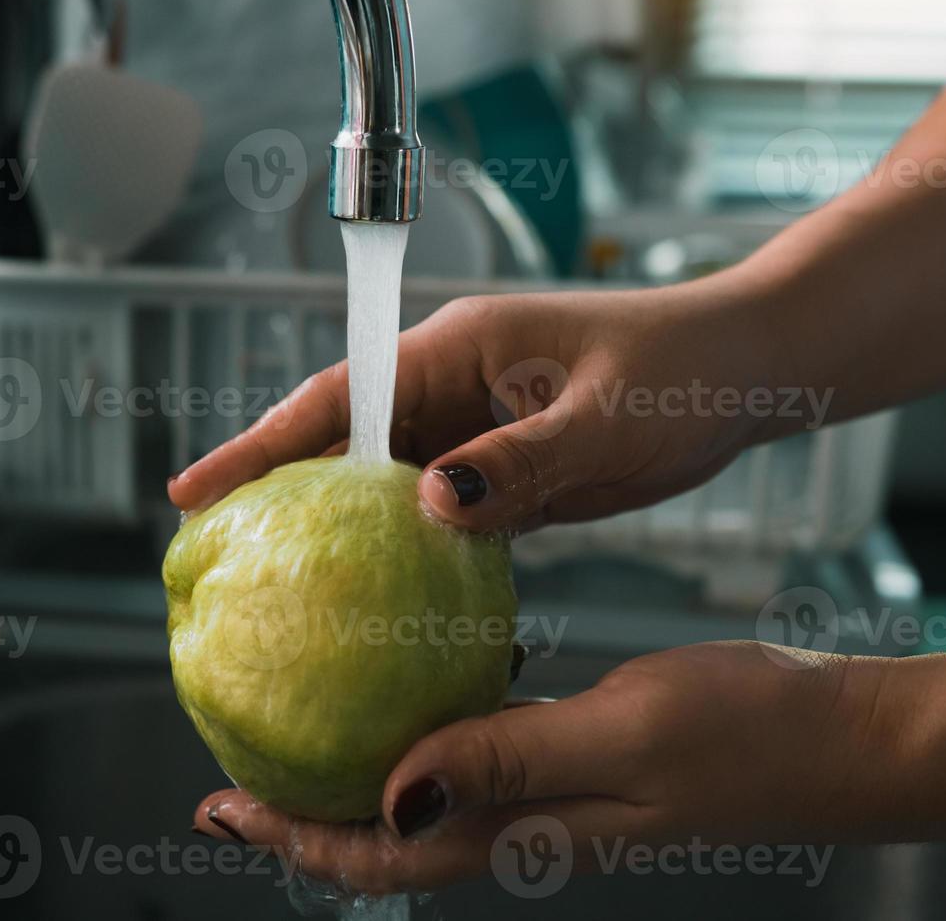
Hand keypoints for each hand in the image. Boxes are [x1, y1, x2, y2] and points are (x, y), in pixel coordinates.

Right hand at [168, 282, 783, 531]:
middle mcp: (455, 385)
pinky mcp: (506, 466)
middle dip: (277, 492)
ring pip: (385, 483)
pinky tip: (375, 597)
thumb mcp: (607, 421)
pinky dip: (401, 549)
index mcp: (461, 349)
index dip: (261, 444)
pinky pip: (436, 511)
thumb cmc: (689, 371)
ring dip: (335, 530)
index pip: (340, 398)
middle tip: (211, 552)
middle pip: (344, 443)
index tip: (195, 491)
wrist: (750, 371)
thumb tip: (433, 503)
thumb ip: (524, 463)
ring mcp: (478, 427)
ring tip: (273, 586)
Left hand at [191, 641, 889, 893]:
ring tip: (302, 731)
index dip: (298, 842)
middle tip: (236, 775)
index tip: (222, 810)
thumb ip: (506, 764)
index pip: (383, 857)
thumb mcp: (620, 739)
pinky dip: (426, 727)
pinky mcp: (577, 754)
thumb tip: (388, 796)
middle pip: (386, 836)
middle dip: (304, 816)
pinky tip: (413, 680)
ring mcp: (553, 792)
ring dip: (356, 773)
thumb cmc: (749, 738)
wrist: (844, 741)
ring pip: (425, 794)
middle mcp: (528, 822)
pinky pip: (478, 749)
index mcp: (528, 832)